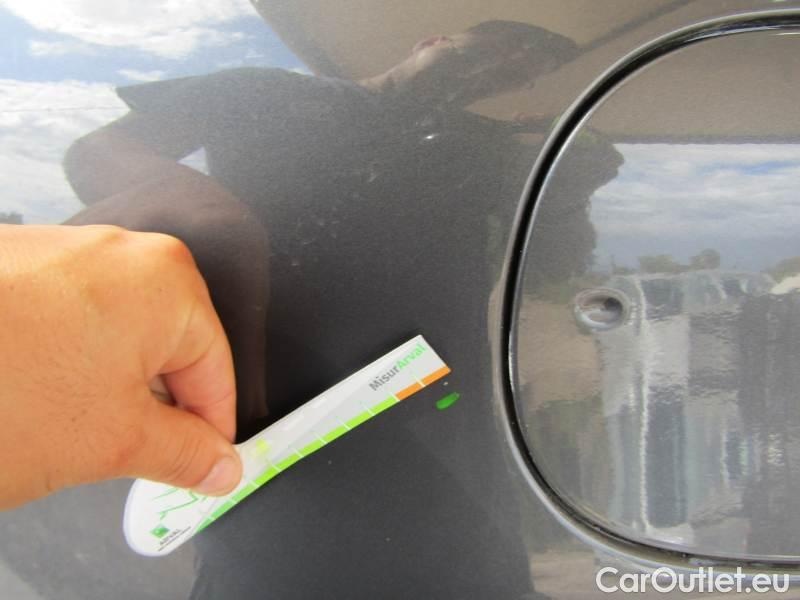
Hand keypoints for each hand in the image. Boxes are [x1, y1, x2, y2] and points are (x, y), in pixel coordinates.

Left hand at [0, 224, 242, 508]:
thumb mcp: (113, 441)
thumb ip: (186, 454)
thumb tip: (217, 464)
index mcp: (168, 283)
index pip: (218, 372)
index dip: (211, 432)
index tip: (206, 465)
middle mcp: (125, 253)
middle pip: (171, 349)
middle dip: (157, 409)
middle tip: (133, 457)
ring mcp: (69, 253)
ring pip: (120, 336)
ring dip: (109, 388)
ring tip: (69, 429)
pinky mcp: (24, 265)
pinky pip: (74, 320)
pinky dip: (68, 363)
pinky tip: (38, 397)